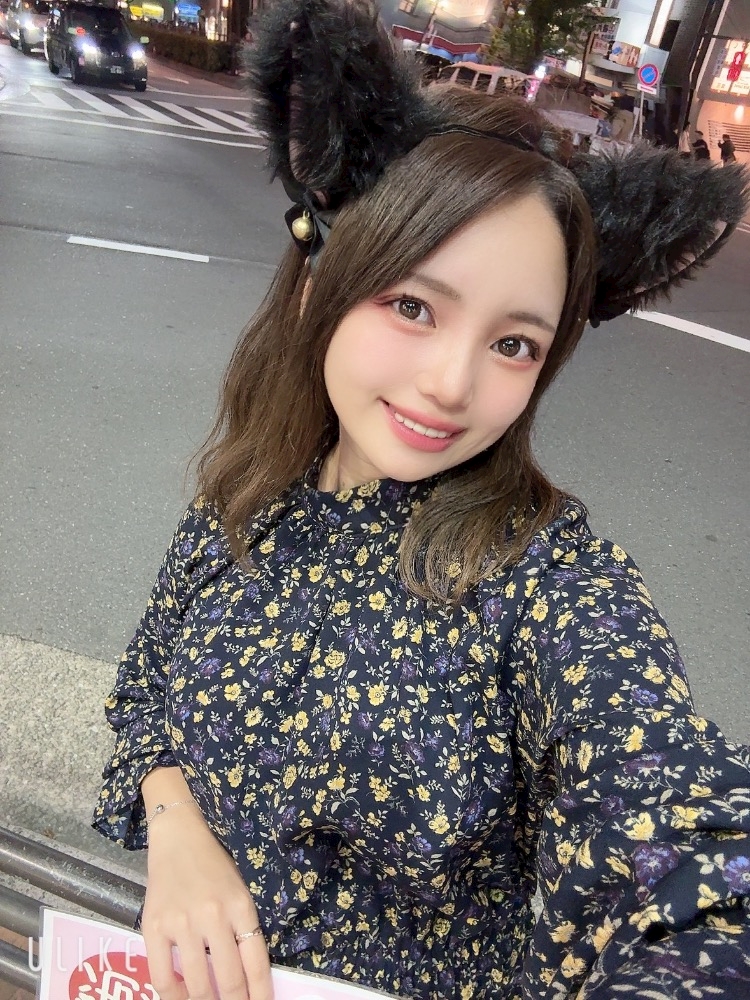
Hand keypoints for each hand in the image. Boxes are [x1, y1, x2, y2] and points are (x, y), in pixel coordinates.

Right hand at [141, 810, 272, 999]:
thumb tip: (247, 977)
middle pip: (229, 979)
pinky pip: (162, 976)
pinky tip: (181, 999)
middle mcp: (213, 915)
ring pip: (197, 984)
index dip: (260, 995)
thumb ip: (242, 929)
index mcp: (240, 906)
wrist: (178, 837)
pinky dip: (173, 997)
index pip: (256, 963)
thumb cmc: (214, 866)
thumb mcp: (239, 892)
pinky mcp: (153, 926)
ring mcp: (181, 922)